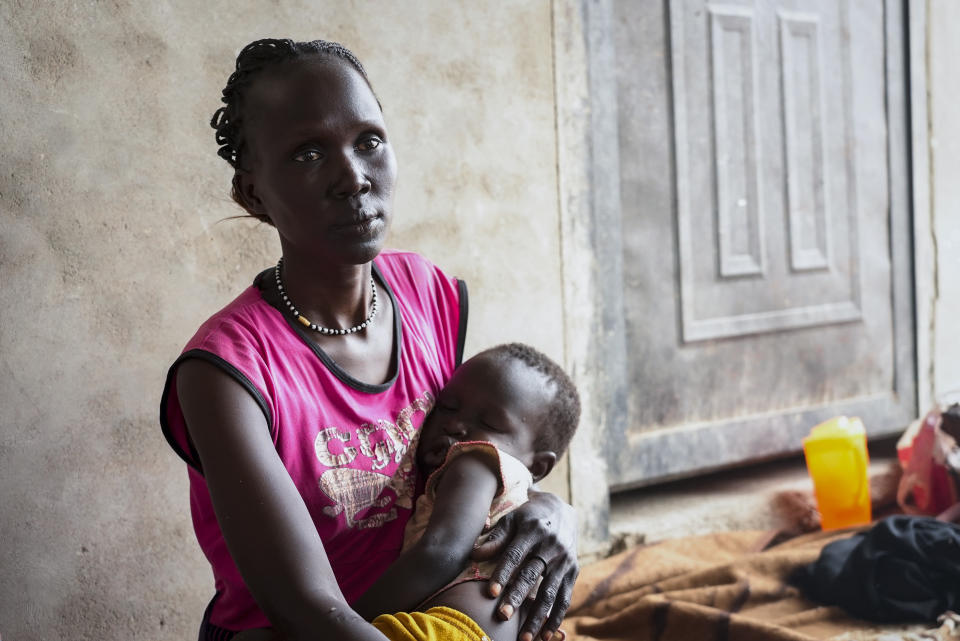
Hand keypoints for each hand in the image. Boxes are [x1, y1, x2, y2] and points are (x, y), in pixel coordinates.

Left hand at [471, 490, 578, 640]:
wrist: (561, 509)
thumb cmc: (528, 517)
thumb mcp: (511, 519)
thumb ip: (495, 538)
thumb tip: (474, 555)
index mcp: (532, 530)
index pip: (514, 555)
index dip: (502, 574)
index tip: (490, 594)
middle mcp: (551, 546)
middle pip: (531, 575)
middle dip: (517, 597)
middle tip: (502, 616)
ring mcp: (564, 560)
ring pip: (549, 592)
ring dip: (537, 616)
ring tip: (524, 637)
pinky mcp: (573, 571)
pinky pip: (564, 598)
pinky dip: (556, 618)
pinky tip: (545, 636)